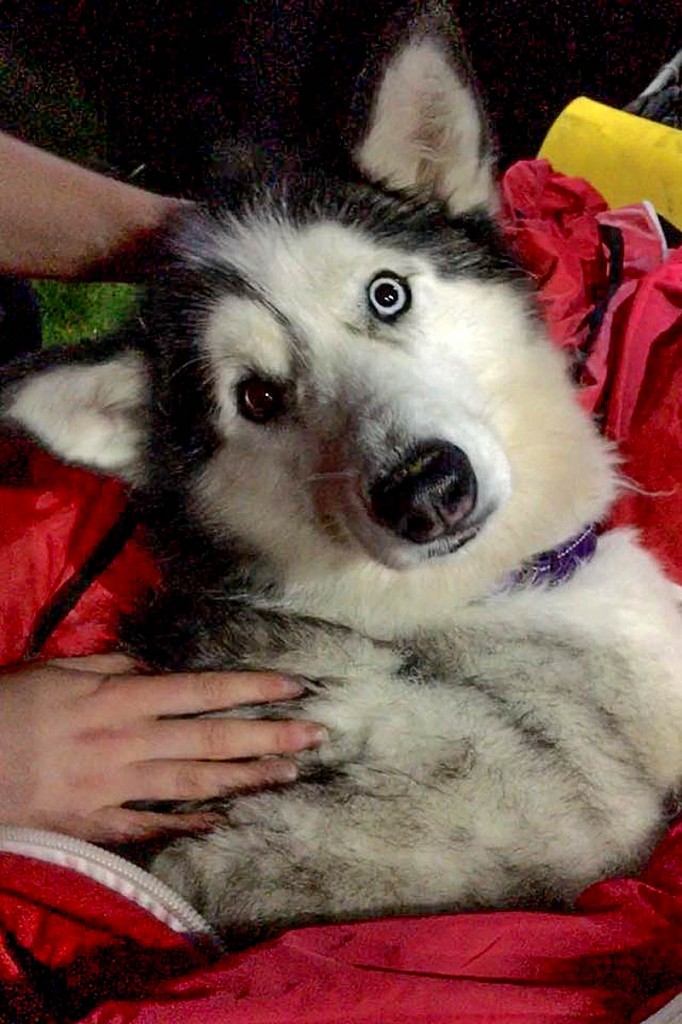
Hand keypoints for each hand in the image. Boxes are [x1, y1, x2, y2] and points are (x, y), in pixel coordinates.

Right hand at [0, 654, 323, 841]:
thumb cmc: (8, 705)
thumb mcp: (58, 668)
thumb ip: (112, 668)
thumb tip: (156, 672)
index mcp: (122, 699)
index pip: (203, 692)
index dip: (252, 689)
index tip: (295, 688)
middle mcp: (130, 742)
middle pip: (212, 740)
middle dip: (269, 736)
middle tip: (316, 735)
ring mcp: (117, 787)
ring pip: (195, 783)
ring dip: (246, 778)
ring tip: (290, 773)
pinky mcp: (99, 822)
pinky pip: (153, 825)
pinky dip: (189, 825)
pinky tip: (224, 822)